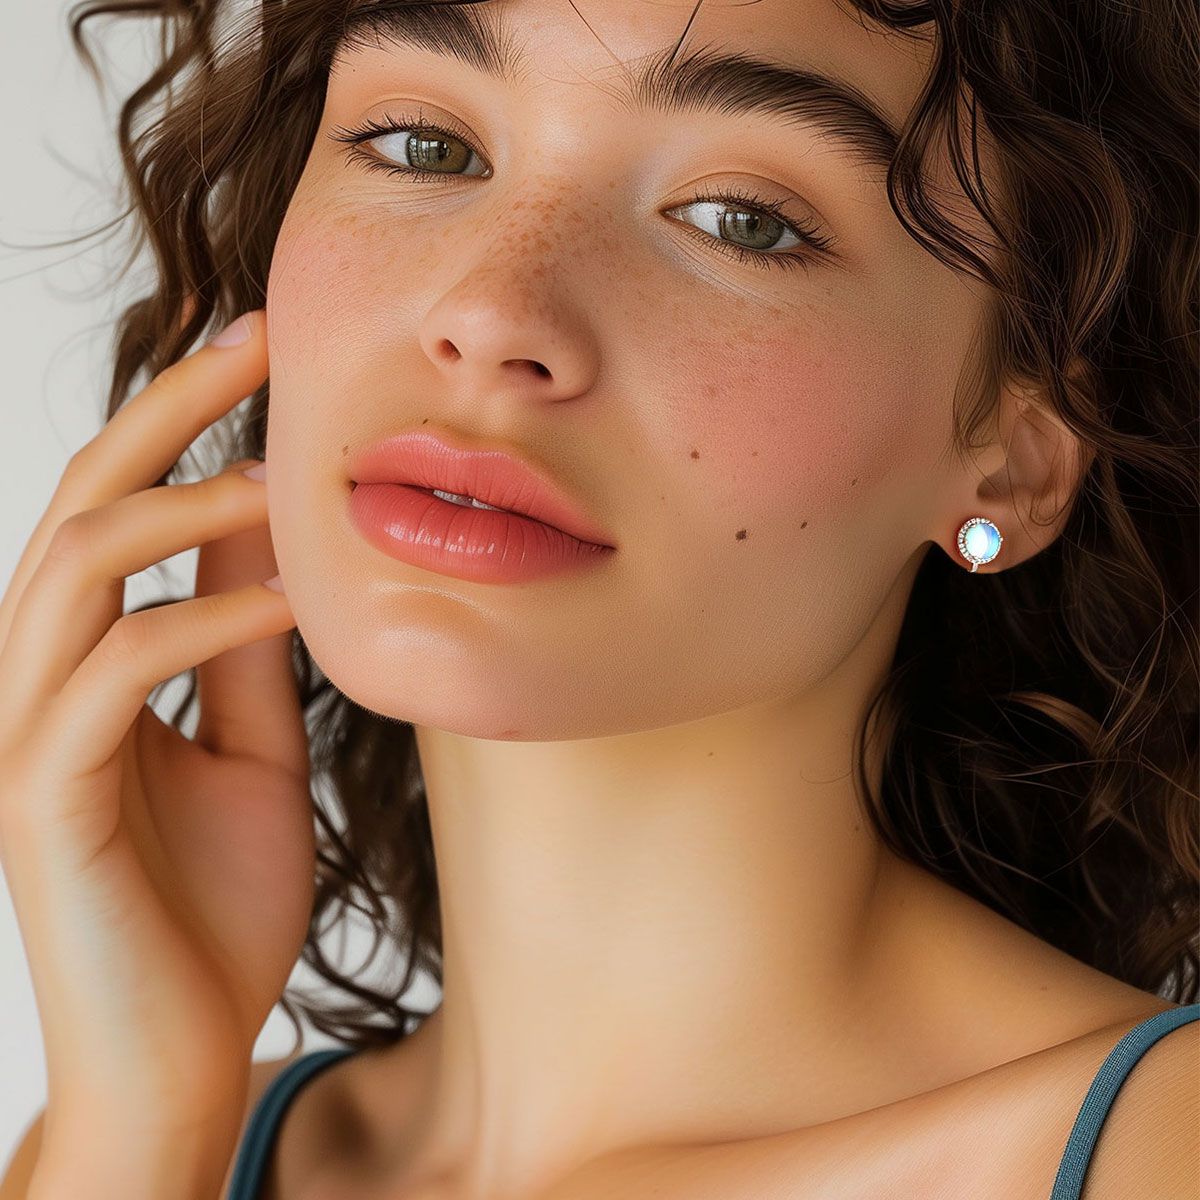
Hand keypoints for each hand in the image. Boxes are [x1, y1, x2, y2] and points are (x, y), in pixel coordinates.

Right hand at [0, 309, 312, 1137]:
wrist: (185, 1054)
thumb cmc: (216, 906)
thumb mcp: (251, 753)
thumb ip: (241, 649)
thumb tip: (258, 540)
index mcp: (86, 669)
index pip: (115, 513)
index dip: (177, 425)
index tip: (260, 354)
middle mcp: (37, 686)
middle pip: (77, 507)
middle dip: (163, 413)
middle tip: (257, 340)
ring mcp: (28, 740)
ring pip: (70, 573)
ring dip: (175, 506)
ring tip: (277, 479)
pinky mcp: (40, 802)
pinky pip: (114, 677)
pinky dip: (205, 621)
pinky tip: (292, 600)